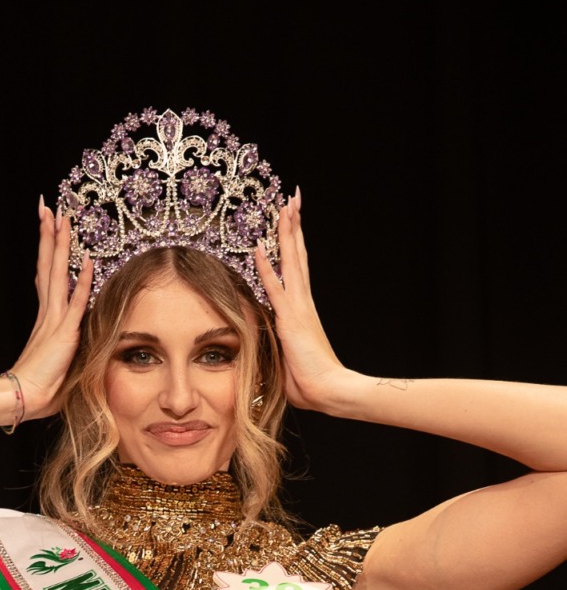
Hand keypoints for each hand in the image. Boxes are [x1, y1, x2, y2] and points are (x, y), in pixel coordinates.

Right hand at [0, 200, 92, 419]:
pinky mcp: (65, 333)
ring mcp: (55, 320)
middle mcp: (48, 313)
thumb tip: (77, 343)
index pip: (46, 276)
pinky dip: (82, 281)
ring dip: (60, 245)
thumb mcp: (58, 362)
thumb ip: (68, 348)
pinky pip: (77, 302)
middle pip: (48, 265)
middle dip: (49, 235)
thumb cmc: (41, 388)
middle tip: (48, 207)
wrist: (25, 399)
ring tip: (60, 217)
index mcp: (46, 319)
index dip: (47, 251)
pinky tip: (87, 260)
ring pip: (58, 273)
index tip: (48, 228)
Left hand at [254, 191, 354, 412]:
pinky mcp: (290, 319)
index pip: (297, 268)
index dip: (294, 243)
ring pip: (290, 261)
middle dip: (294, 225)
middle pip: (297, 255)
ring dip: (286, 233)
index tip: (291, 220)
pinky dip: (266, 267)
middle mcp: (302, 302)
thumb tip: (262, 343)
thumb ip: (276, 346)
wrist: (330, 391)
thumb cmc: (310, 382)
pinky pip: (274, 287)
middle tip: (293, 198)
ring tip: (286, 205)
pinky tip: (258, 246)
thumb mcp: (286, 359)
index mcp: (302, 310)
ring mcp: (298, 308)